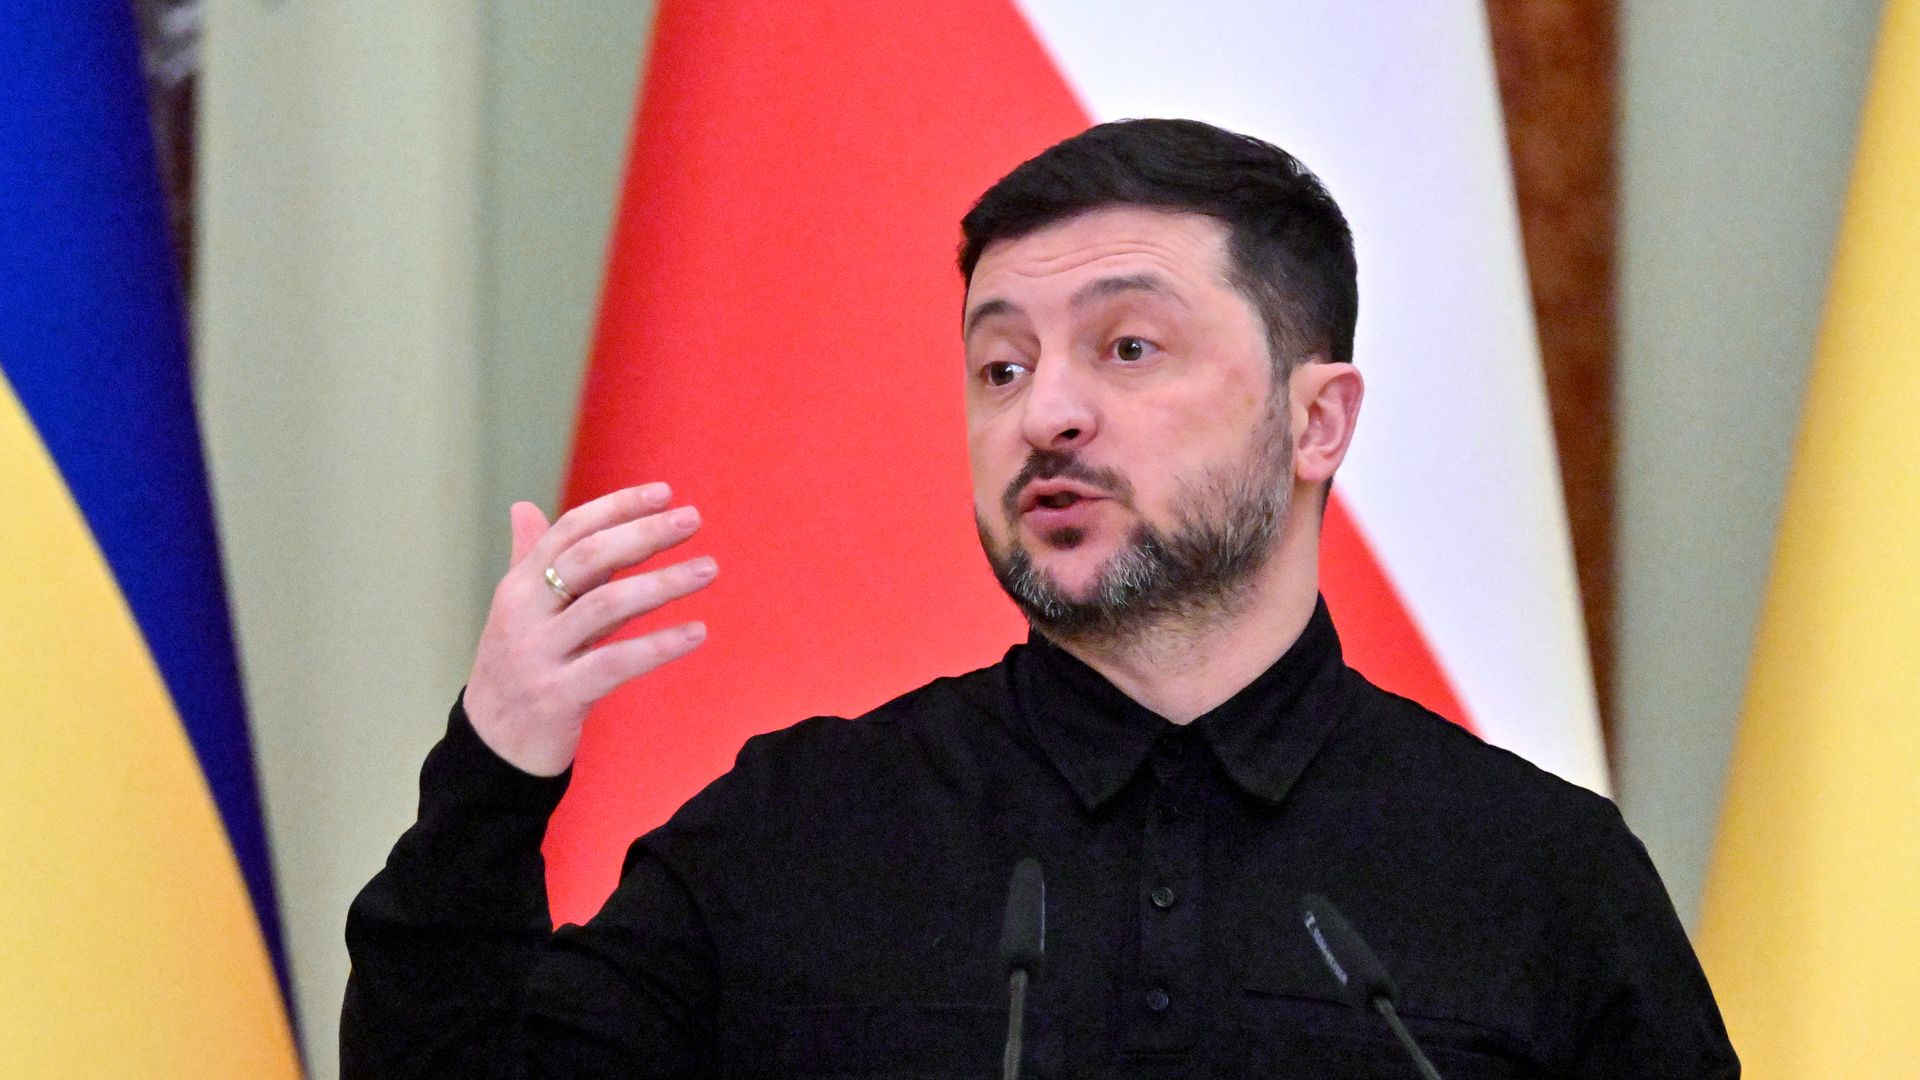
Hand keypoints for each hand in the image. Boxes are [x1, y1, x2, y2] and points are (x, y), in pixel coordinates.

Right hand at [462, 483, 715, 774]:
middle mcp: (525, 613)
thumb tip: (524, 506)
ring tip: (708, 569)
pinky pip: (615, 663)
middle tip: (692, 520)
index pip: (570, 531)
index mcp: (519, 586)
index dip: (617, 507)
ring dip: (663, 584)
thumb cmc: (516, 670)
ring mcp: (539, 654)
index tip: (664, 493)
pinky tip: (696, 632)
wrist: (491, 747)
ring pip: (606, 605)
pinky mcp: (558, 695)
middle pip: (589, 559)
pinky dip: (659, 646)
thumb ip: (531, 559)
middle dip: (644, 534)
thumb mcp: (520, 612)